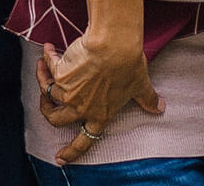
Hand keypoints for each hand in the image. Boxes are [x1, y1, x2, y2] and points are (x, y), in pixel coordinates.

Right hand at [38, 38, 163, 163]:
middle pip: (55, 119)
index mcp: (100, 115)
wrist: (113, 46)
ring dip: (42, 78)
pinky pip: (48, 68)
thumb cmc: (128, 66)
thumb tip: (160, 107)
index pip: (84, 141)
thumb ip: (147, 99)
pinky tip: (49, 50)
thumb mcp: (140, 85)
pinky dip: (46, 59)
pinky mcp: (60, 74)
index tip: (60, 158)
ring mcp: (68, 91)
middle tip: (45, 100)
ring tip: (43, 66)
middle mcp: (81, 107)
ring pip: (46, 92)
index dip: (71, 152)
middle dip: (46, 110)